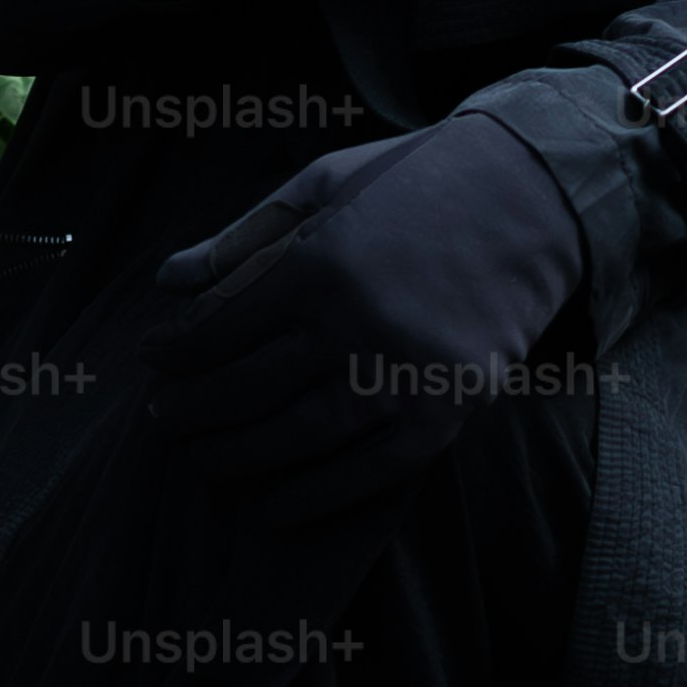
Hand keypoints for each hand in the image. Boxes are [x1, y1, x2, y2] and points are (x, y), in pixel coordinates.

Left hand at [146, 111, 585, 527]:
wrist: (533, 195)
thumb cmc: (416, 181)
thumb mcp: (322, 184)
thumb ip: (243, 236)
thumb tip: (168, 282)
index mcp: (318, 263)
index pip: (220, 329)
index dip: (175, 352)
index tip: (152, 360)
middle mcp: (355, 325)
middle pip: (246, 390)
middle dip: (193, 411)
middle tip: (165, 419)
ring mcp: (403, 375)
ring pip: (296, 439)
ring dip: (237, 459)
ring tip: (205, 462)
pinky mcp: (445, 411)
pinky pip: (366, 473)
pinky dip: (312, 497)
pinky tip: (272, 505)